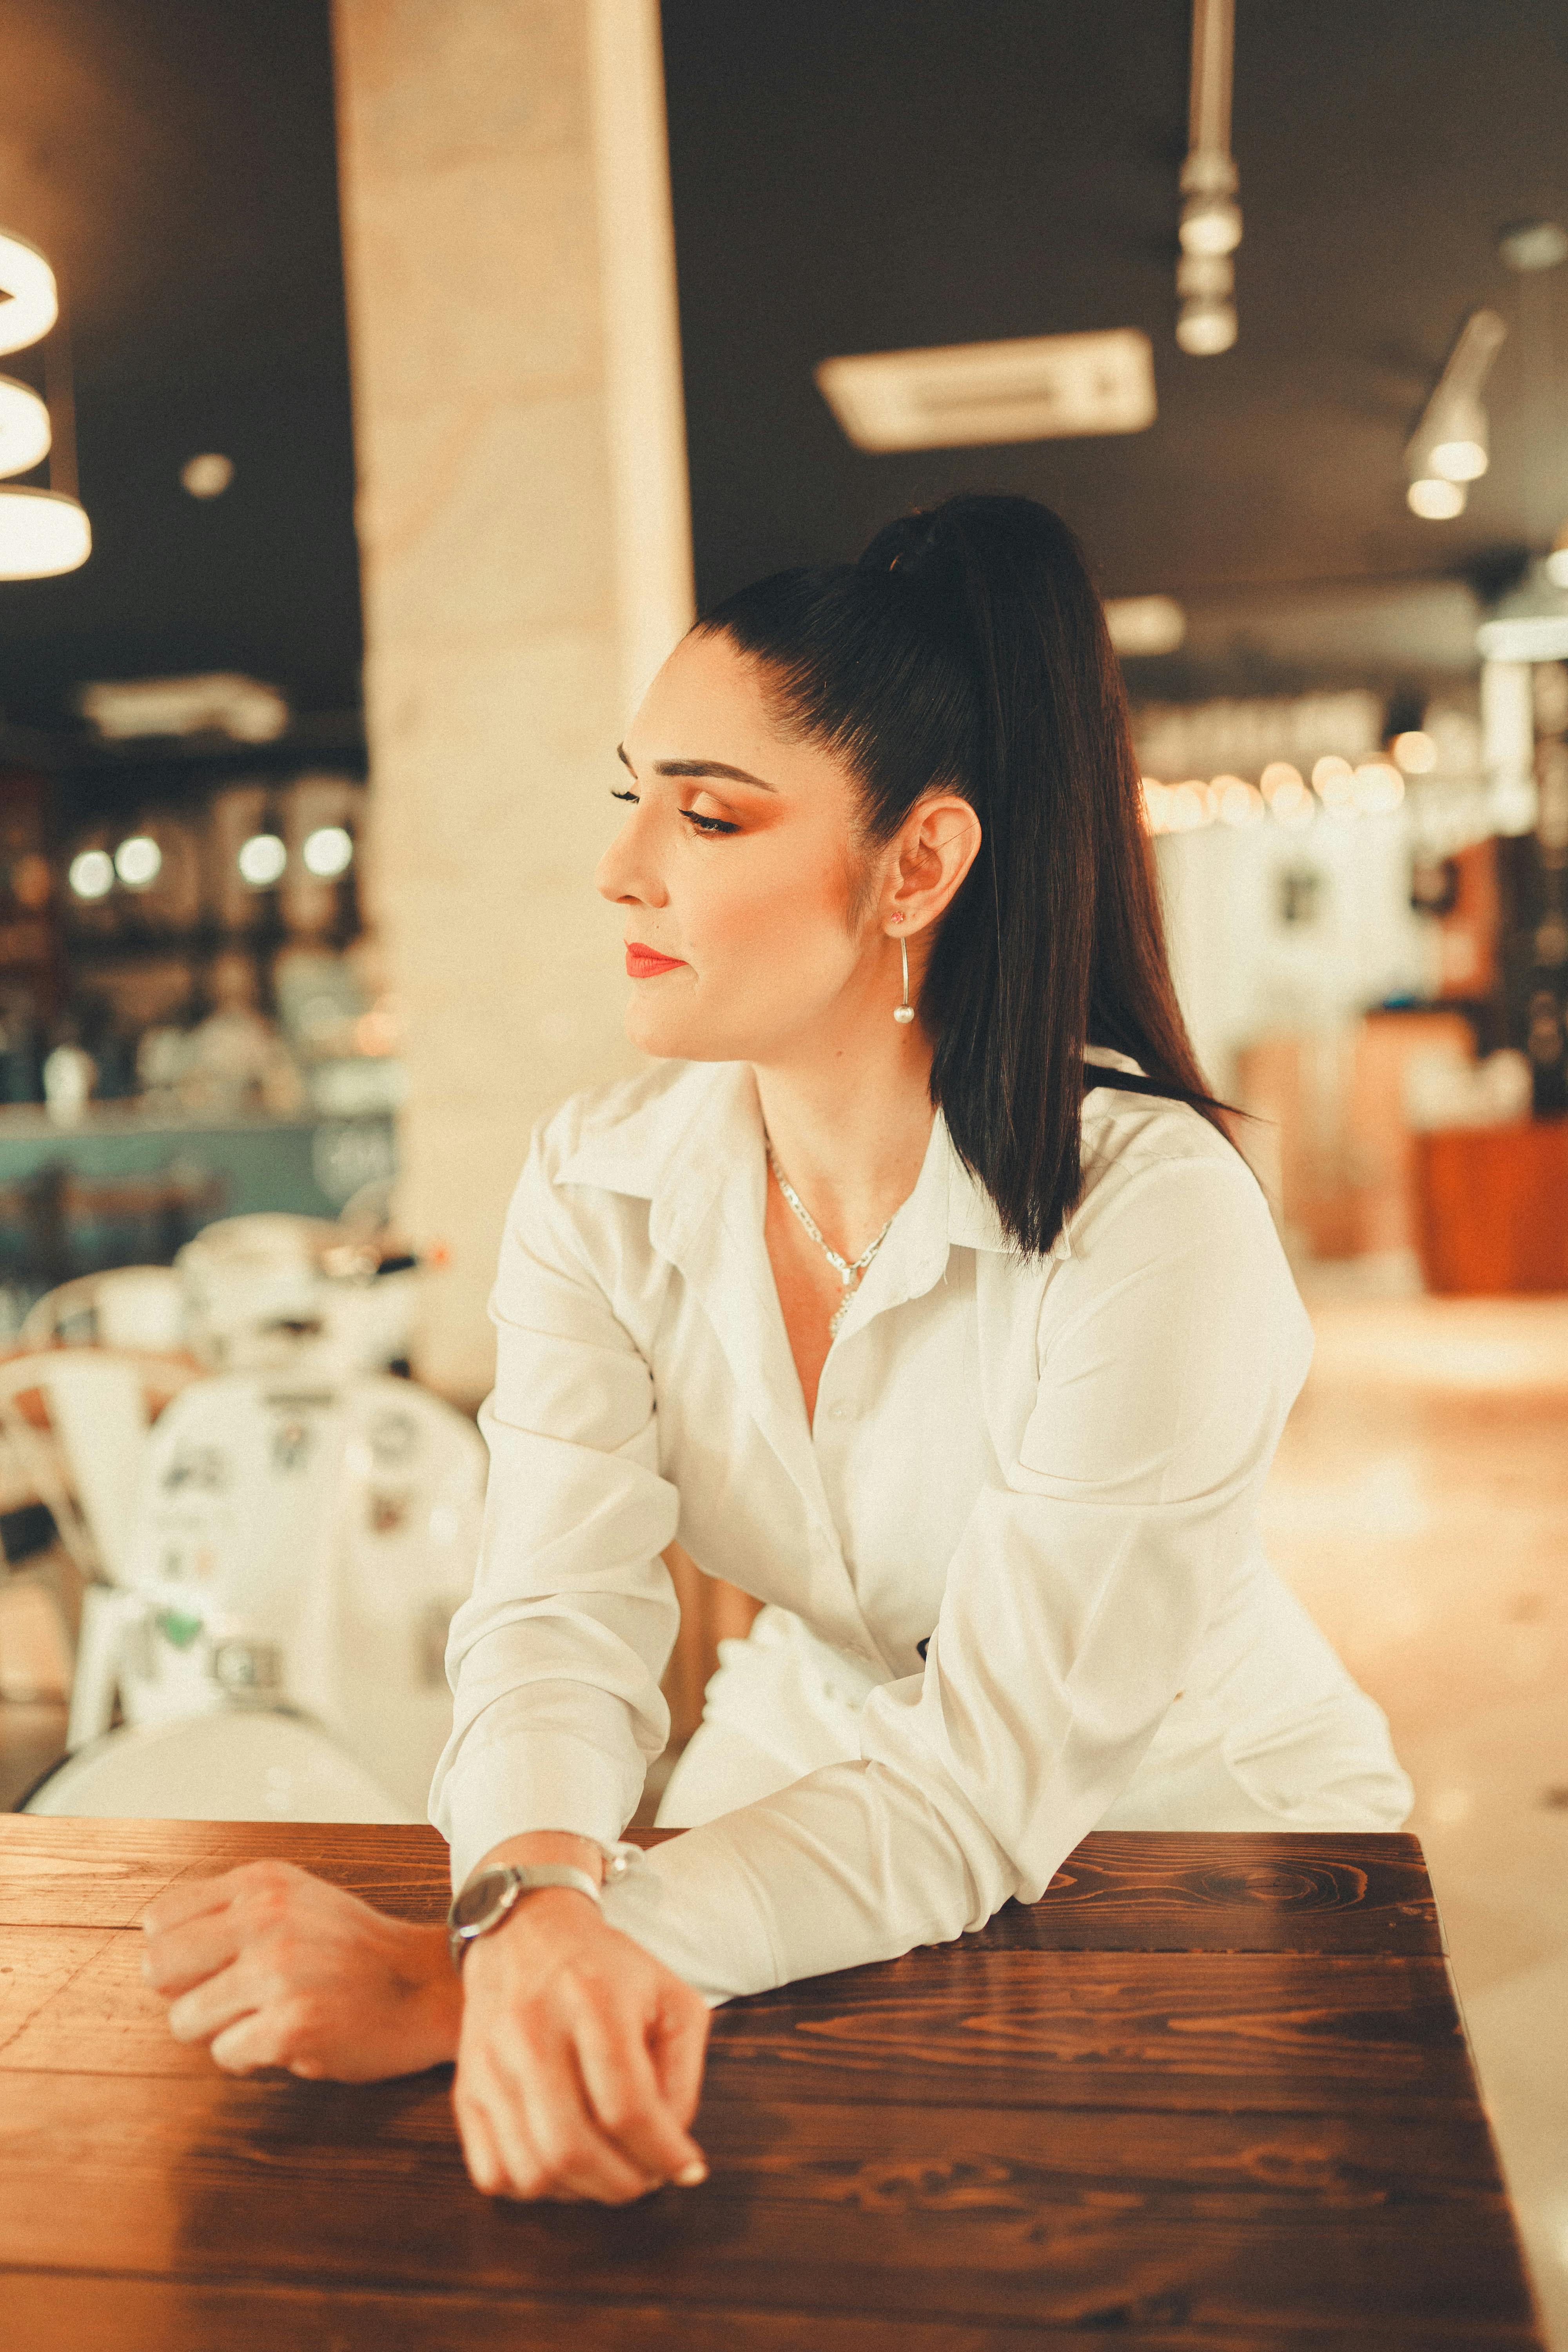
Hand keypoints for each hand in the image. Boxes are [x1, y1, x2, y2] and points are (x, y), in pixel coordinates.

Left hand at [140, 1858, 462, 2081]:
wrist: (428, 1985)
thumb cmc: (358, 1950)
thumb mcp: (297, 1899)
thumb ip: (234, 1911)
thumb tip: (158, 1951)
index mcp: (262, 1883)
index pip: (160, 1919)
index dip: (178, 1952)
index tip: (211, 1965)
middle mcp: (265, 1918)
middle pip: (157, 1968)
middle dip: (185, 1993)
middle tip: (228, 1999)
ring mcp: (277, 1972)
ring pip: (184, 2020)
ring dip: (219, 2030)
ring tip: (265, 2017)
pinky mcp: (289, 2025)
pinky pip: (226, 2055)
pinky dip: (251, 2057)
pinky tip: (289, 2037)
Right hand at [454, 1886, 710, 2202]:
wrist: (526, 1933)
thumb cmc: (609, 1972)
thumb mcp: (670, 1998)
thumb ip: (682, 2074)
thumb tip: (672, 2152)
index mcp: (592, 1999)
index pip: (626, 2106)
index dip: (663, 2153)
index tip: (687, 2169)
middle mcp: (531, 2031)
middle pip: (571, 2147)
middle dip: (623, 2184)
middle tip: (648, 2179)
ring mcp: (490, 2062)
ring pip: (531, 2171)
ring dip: (582, 2193)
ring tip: (609, 2171)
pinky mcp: (466, 2087)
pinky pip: (493, 2172)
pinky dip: (535, 2188)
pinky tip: (565, 2164)